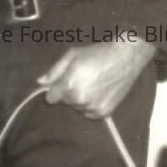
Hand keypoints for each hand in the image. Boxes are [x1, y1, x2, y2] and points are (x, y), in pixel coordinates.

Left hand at [37, 38, 155, 118]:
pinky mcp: (103, 112)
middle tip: (82, 78)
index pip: (51, 97)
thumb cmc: (98, 53)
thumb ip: (54, 71)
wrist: (126, 57)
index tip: (63, 82)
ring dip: (80, 99)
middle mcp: (79, 98)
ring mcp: (92, 107)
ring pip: (77, 107)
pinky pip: (89, 112)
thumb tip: (40, 82)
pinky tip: (99, 92)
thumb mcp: (72, 56)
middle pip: (65, 102)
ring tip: (93, 84)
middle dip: (69, 92)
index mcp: (68, 84)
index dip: (56, 89)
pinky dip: (91, 105)